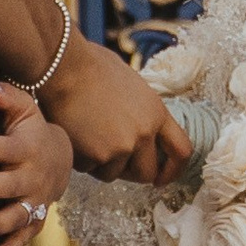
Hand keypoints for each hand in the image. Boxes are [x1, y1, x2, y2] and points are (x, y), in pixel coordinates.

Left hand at [0, 79, 72, 245]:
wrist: (61, 157)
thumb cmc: (31, 130)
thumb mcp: (24, 110)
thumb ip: (5, 97)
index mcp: (29, 149)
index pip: (8, 148)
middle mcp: (34, 177)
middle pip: (12, 185)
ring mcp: (36, 201)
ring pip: (19, 215)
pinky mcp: (35, 219)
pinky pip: (25, 236)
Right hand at [43, 28, 191, 182]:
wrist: (64, 69)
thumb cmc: (91, 67)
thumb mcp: (132, 86)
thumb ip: (142, 112)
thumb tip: (139, 126)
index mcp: (156, 114)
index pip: (181, 151)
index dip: (172, 170)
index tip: (162, 179)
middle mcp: (143, 134)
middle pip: (146, 173)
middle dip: (130, 172)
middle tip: (114, 162)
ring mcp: (120, 147)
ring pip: (113, 174)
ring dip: (101, 164)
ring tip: (87, 138)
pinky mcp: (96, 156)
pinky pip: (90, 169)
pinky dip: (81, 159)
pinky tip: (74, 136)